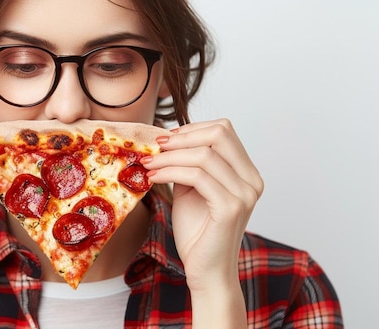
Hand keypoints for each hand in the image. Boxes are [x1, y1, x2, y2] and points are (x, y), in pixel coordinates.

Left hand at [142, 119, 263, 291]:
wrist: (206, 270)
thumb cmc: (198, 232)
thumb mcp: (191, 189)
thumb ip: (186, 164)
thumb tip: (164, 139)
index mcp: (246, 172)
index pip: (223, 130)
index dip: (191, 129)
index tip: (165, 139)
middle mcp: (251, 180)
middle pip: (220, 133)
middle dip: (182, 137)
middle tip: (156, 147)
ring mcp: (244, 194)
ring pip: (204, 155)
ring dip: (169, 156)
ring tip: (148, 164)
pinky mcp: (231, 208)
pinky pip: (197, 176)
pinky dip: (170, 172)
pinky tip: (154, 178)